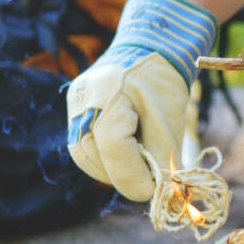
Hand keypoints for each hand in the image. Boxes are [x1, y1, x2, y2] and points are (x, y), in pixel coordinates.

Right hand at [67, 0, 216, 200]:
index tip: (157, 191)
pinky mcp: (75, 114)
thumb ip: (163, 158)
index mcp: (108, 96)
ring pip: (88, 159)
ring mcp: (74, 108)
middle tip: (153, 178)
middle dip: (126, 176)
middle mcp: (83, 103)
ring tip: (142, 159)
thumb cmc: (163, 82)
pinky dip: (108, 158)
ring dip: (116, 170)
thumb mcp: (170, 120)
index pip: (114, 149)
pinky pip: (86, 148)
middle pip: (96, 160)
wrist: (148, 48)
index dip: (136, 177)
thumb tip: (163, 194)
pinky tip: (129, 150)